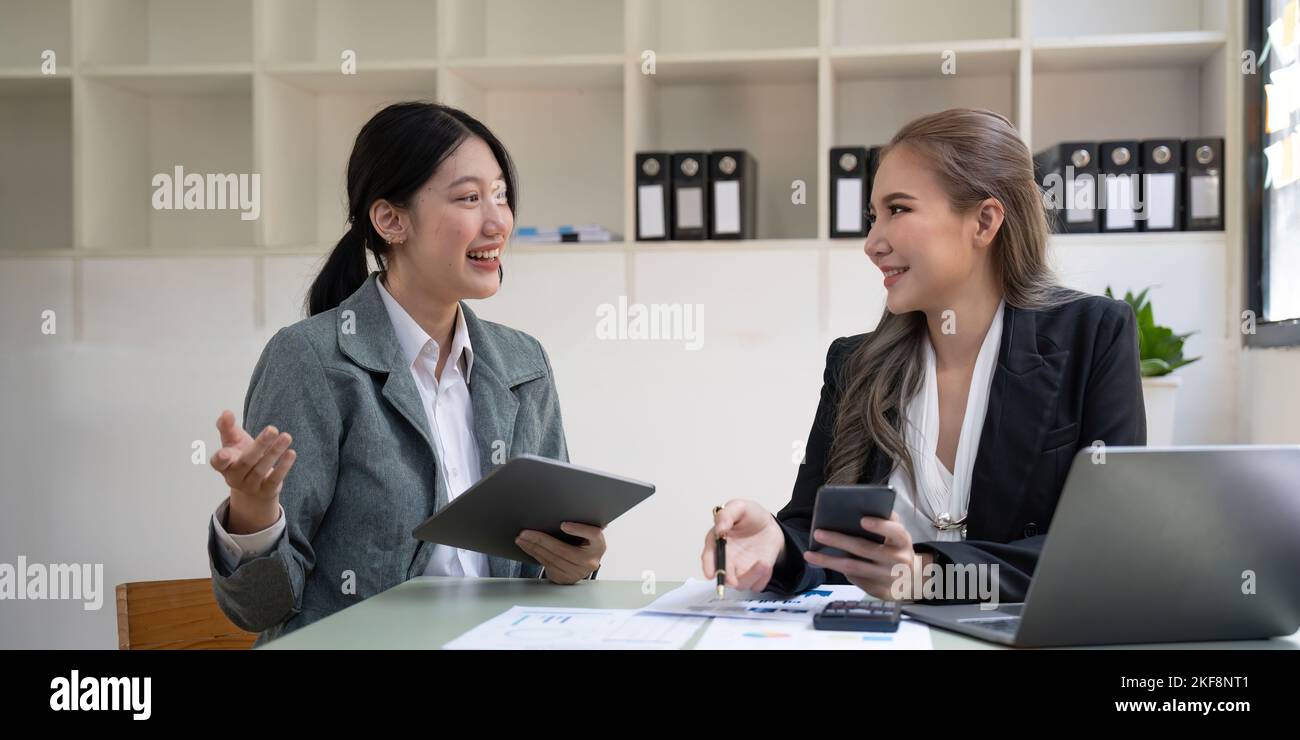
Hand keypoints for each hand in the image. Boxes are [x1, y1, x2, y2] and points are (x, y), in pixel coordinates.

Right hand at [209, 410, 294, 533]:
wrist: (254, 486)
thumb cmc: (240, 457)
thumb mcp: (233, 442)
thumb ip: (227, 428)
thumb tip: (226, 413)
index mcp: (224, 465)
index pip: (218, 463)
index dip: (220, 459)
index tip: (224, 453)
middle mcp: (235, 477)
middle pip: (247, 461)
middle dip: (260, 445)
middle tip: (272, 429)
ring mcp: (250, 486)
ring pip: (262, 469)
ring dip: (275, 451)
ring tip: (286, 436)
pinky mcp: (266, 491)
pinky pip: (275, 479)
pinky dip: (284, 466)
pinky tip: (291, 453)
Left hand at [517, 522, 604, 584]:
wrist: (582, 565)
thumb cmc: (584, 544)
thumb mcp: (588, 534)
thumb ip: (583, 524)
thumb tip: (568, 507)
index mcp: (599, 545)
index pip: (593, 534)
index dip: (578, 529)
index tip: (563, 524)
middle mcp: (590, 560)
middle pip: (563, 549)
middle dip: (541, 539)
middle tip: (527, 532)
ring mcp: (577, 572)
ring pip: (551, 558)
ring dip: (533, 547)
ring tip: (522, 538)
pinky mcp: (565, 578)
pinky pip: (546, 564)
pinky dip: (534, 554)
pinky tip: (527, 546)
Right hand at [700, 499, 785, 591]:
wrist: (769, 525)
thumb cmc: (750, 516)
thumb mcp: (739, 507)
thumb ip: (726, 515)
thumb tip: (719, 529)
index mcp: (717, 543)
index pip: (709, 557)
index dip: (708, 566)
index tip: (710, 573)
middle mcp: (726, 559)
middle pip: (723, 575)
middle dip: (727, 579)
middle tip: (734, 579)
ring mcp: (740, 569)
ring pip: (741, 584)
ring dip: (751, 576)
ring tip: (763, 563)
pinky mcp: (754, 576)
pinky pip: (757, 584)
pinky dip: (762, 578)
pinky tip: (766, 564)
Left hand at [803, 512, 927, 599]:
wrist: (912, 578)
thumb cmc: (897, 547)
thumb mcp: (897, 533)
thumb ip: (886, 520)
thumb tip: (860, 506)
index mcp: (903, 541)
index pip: (895, 532)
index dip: (880, 526)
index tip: (862, 520)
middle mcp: (898, 560)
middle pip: (864, 549)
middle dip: (839, 540)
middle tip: (818, 533)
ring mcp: (888, 578)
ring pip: (854, 568)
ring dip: (829, 560)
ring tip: (809, 554)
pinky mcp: (879, 590)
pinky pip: (854, 579)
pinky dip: (837, 570)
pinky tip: (823, 562)